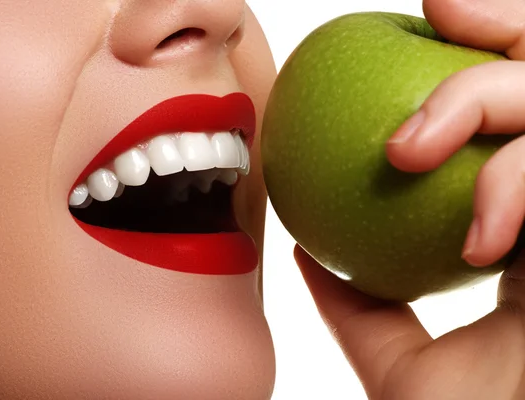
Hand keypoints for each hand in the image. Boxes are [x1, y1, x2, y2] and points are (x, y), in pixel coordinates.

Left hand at [295, 1, 524, 398]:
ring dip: (485, 97)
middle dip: (502, 28)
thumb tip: (306, 256)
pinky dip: (520, 184)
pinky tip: (482, 241)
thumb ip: (358, 304)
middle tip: (434, 18)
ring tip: (405, 149)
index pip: (515, 117)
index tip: (422, 23)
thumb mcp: (401, 359)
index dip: (480, 55)